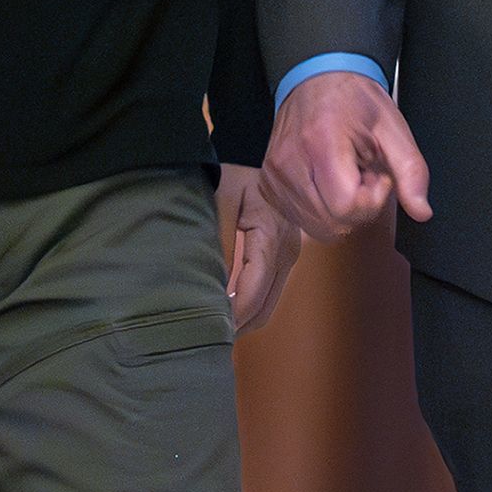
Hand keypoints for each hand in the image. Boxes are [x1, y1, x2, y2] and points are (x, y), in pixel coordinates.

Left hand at [217, 165, 302, 334]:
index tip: (205, 331)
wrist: (262, 152)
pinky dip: (249, 307)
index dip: (230, 318)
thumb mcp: (220, 200)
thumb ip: (217, 243)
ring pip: (268, 306)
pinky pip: (270, 292)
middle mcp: (287, 251)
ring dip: (242, 320)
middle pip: (263, 308)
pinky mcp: (286, 255)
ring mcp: (290, 254)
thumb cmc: (236, 171)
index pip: (252, 293)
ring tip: (210, 328)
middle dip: (235, 327)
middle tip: (201, 339)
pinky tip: (224, 309)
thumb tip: (210, 288)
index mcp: (271, 237)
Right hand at [261, 67, 429, 240]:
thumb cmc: (354, 100)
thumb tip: (422, 211)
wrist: (316, 79)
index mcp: (322, 143)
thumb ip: (412, 171)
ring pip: (317, 227)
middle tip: (362, 173)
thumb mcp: (393, 128)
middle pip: (332, 223)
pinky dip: (321, 210)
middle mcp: (290, 163)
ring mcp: (275, 176)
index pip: (346, 207)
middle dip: (358, 207)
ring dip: (339, 210)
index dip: (371, 199)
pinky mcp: (268, 185)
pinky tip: (327, 182)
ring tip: (344, 175)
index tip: (376, 174)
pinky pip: (301, 219)